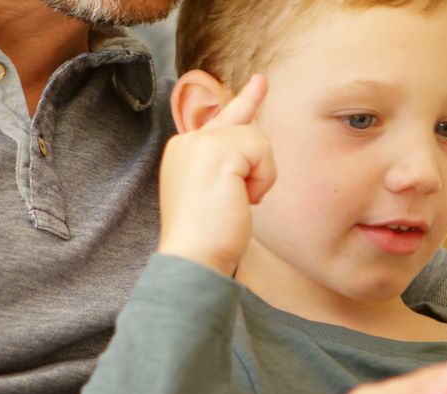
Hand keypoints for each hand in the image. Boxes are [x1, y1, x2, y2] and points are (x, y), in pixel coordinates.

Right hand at [157, 75, 275, 275]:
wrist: (193, 258)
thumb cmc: (207, 238)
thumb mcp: (215, 192)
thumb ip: (228, 164)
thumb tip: (254, 142)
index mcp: (182, 152)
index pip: (220, 120)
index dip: (245, 102)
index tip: (260, 82)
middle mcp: (187, 141)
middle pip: (245, 128)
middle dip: (258, 163)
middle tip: (251, 155)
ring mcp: (199, 143)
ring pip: (257, 139)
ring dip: (261, 175)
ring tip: (240, 202)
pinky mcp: (217, 150)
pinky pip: (262, 150)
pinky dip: (263, 178)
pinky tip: (245, 199)